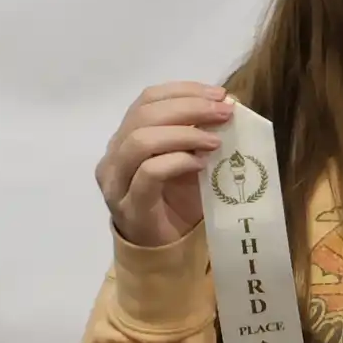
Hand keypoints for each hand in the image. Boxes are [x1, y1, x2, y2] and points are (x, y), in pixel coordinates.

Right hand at [95, 82, 233, 248]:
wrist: (166, 251)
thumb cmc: (178, 202)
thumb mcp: (192, 160)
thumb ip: (200, 132)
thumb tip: (228, 103)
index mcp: (125, 137)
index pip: (147, 99)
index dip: (184, 91)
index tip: (219, 94)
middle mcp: (113, 155)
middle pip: (144, 115)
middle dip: (189, 108)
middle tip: (223, 114)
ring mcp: (116, 182)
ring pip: (140, 141)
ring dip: (183, 134)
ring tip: (214, 141)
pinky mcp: (129, 206)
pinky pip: (149, 173)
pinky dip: (177, 161)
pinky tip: (200, 163)